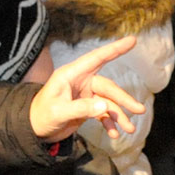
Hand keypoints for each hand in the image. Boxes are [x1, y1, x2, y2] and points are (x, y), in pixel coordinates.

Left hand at [27, 35, 143, 140]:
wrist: (35, 129)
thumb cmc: (41, 115)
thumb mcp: (59, 112)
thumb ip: (81, 108)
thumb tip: (103, 106)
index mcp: (71, 75)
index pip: (96, 58)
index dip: (115, 49)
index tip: (132, 40)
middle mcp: (81, 81)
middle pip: (108, 87)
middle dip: (124, 100)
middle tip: (139, 110)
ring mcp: (85, 94)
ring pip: (109, 102)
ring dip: (119, 115)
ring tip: (129, 129)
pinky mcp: (87, 107)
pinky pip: (103, 112)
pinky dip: (110, 123)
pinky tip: (114, 134)